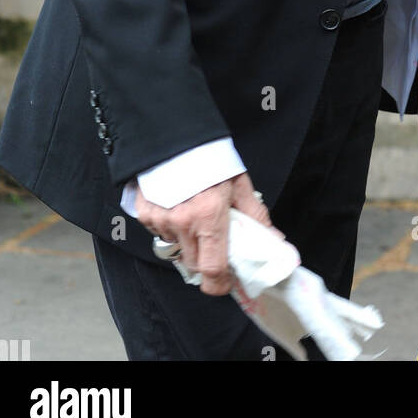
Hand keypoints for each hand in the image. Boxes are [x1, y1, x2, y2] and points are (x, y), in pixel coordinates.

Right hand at [135, 171, 276, 295]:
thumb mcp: (239, 184)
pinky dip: (170, 228)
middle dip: (206, 260)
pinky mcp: (144, 214)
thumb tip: (273, 241)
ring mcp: (160, 219)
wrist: (176, 134)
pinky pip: (160, 234)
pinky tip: (177, 207)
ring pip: (176, 249)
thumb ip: (255, 216)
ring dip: (187, 242)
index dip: (220, 284)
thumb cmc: (210, 157)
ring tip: (195, 216)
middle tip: (215, 240)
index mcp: (209, 215)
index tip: (227, 280)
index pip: (212, 271)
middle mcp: (182, 222)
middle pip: (194, 265)